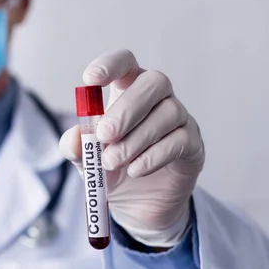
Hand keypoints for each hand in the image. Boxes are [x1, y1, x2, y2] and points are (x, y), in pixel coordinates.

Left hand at [59, 49, 204, 246]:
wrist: (135, 205)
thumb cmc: (111, 169)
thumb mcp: (87, 161)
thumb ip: (77, 148)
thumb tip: (75, 138)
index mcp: (126, 91)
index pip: (125, 63)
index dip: (110, 65)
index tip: (90, 80)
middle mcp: (156, 98)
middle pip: (153, 82)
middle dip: (126, 109)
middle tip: (104, 136)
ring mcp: (179, 119)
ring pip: (168, 113)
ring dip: (136, 139)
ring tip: (112, 162)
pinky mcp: (193, 145)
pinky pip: (180, 141)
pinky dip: (153, 156)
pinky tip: (134, 171)